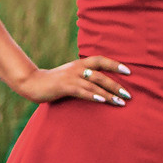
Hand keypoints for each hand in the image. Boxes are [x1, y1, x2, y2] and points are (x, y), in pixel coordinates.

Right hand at [17, 54, 132, 106]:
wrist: (34, 83)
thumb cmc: (55, 81)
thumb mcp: (71, 74)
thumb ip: (84, 75)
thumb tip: (101, 83)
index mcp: (80, 63)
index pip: (101, 60)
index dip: (115, 64)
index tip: (129, 71)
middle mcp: (78, 68)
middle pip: (101, 75)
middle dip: (116, 85)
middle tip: (129, 94)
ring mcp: (71, 77)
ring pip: (94, 85)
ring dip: (109, 94)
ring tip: (121, 102)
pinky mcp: (65, 87)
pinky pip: (82, 91)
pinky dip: (94, 96)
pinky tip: (103, 100)